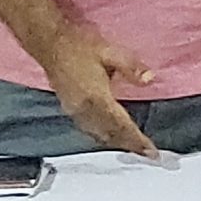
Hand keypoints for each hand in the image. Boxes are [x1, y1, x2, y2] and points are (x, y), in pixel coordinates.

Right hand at [32, 23, 157, 156]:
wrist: (50, 45)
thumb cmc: (81, 46)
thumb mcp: (111, 51)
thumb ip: (132, 67)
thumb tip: (150, 79)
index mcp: (95, 98)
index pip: (120, 125)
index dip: (136, 140)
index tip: (151, 152)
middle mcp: (83, 109)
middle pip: (110, 134)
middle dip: (129, 145)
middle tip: (148, 155)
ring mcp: (74, 111)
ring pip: (98, 135)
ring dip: (117, 143)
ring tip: (135, 149)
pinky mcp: (69, 108)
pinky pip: (89, 129)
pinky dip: (104, 137)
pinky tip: (112, 137)